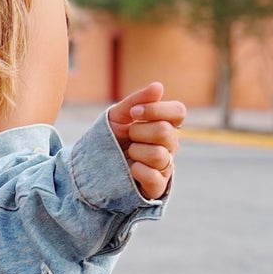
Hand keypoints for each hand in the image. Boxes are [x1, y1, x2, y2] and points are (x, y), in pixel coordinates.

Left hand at [106, 82, 184, 200]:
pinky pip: (154, 177)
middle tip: (128, 137)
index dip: (156, 110)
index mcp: (164, 125)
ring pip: (159, 155)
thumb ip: (138, 100)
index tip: (134, 113)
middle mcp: (170, 145)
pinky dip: (137, 170)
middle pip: (166, 132)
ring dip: (136, 152)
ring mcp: (165, 167)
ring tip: (128, 154)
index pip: (178, 112)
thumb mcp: (118, 116)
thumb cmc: (111, 139)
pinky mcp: (157, 187)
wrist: (93, 167)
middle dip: (139, 132)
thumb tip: (159, 86)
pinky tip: (129, 169)